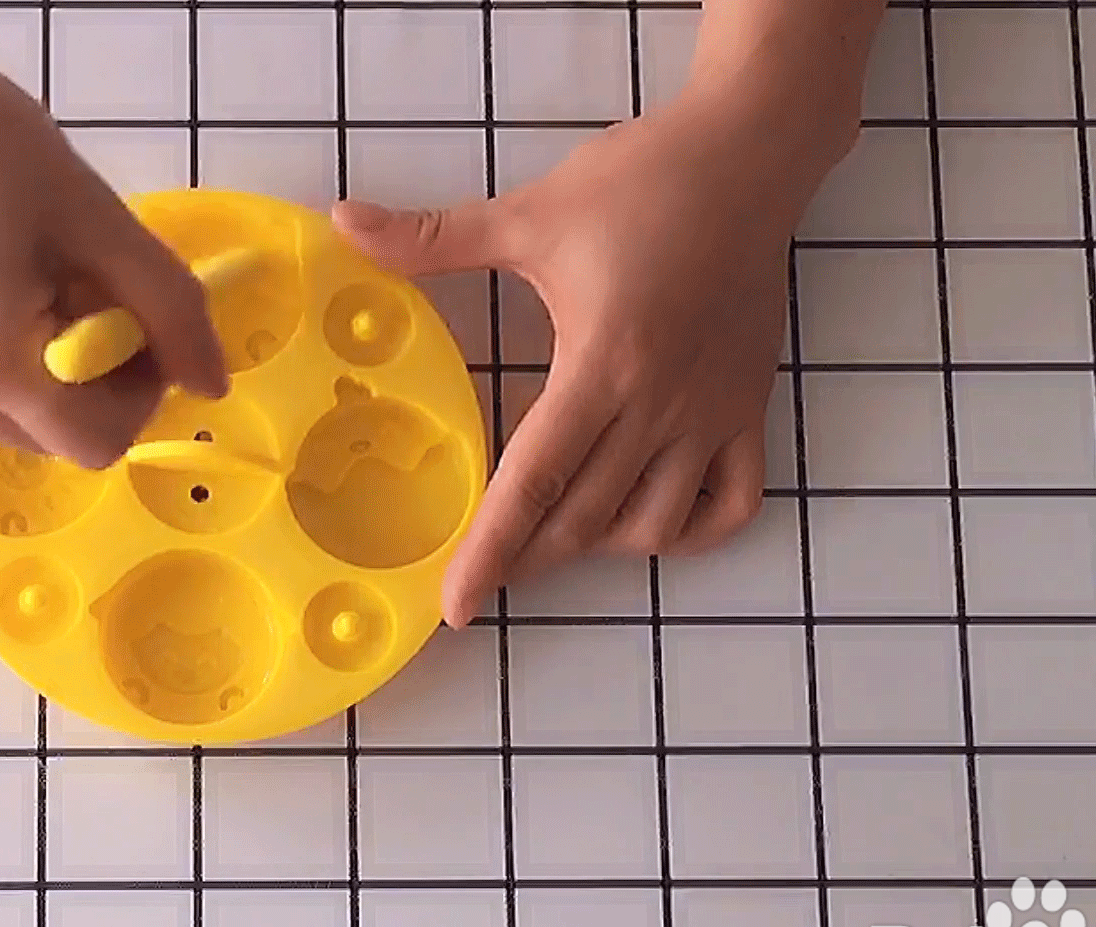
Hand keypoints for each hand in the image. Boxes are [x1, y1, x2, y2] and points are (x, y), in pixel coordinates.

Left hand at [333, 87, 846, 626]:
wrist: (750, 151)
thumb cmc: (641, 179)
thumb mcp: (529, 213)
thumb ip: (433, 237)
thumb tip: (344, 222)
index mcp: (601, 363)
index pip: (532, 483)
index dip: (489, 552)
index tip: (457, 605)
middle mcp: (661, 404)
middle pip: (585, 519)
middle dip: (529, 558)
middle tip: (488, 569)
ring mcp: (714, 412)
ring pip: (655, 525)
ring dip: (601, 544)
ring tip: (558, 528)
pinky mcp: (751, 405)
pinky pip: (732, 502)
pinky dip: (689, 530)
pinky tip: (648, 515)